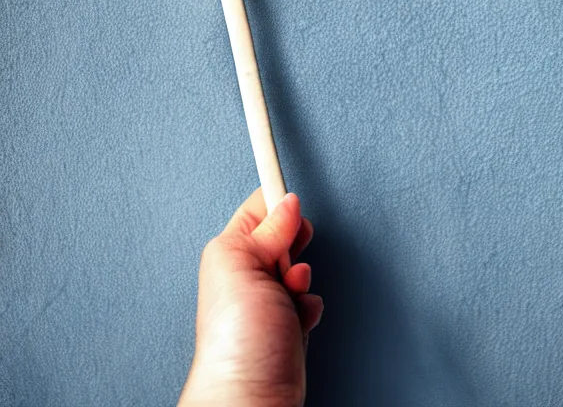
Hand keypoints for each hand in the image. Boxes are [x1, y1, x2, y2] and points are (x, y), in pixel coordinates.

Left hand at [178, 190, 322, 406]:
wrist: (251, 396)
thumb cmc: (237, 339)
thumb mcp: (246, 266)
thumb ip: (268, 229)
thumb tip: (286, 202)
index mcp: (231, 250)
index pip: (259, 208)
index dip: (279, 204)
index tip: (293, 199)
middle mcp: (247, 271)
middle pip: (285, 235)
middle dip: (296, 246)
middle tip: (287, 261)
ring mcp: (268, 297)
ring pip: (300, 266)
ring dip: (303, 279)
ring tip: (291, 295)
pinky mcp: (286, 321)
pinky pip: (309, 297)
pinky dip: (309, 304)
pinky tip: (298, 318)